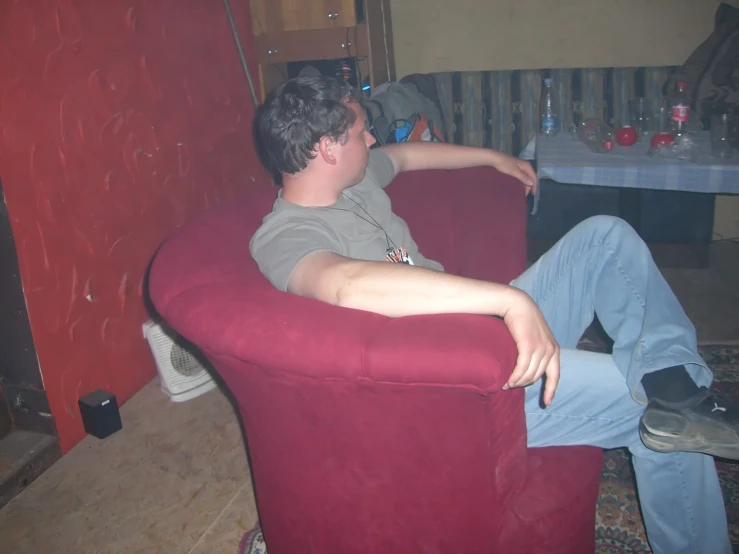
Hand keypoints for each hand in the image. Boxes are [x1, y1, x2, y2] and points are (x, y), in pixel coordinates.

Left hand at [491, 152, 537, 195]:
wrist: (495, 159)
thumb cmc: (505, 165)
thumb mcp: (514, 172)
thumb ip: (523, 177)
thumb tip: (532, 183)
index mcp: (527, 166)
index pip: (534, 177)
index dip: (534, 186)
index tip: (533, 194)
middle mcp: (525, 166)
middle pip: (530, 177)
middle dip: (529, 186)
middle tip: (525, 194)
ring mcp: (521, 167)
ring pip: (526, 177)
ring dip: (525, 185)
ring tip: (522, 192)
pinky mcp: (516, 168)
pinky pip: (521, 176)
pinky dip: (521, 182)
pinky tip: (519, 187)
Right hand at [501, 290, 559, 404]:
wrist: (517, 304)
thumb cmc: (523, 321)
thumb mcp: (536, 337)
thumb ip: (537, 350)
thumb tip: (530, 367)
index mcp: (554, 350)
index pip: (555, 375)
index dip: (551, 390)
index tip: (547, 402)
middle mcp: (550, 350)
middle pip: (537, 376)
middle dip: (524, 384)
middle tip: (511, 386)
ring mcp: (540, 348)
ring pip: (528, 374)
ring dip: (517, 382)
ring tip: (506, 384)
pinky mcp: (528, 346)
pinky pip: (521, 368)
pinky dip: (514, 377)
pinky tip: (507, 380)